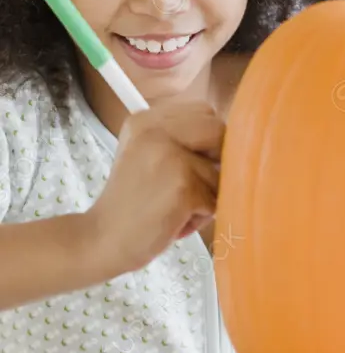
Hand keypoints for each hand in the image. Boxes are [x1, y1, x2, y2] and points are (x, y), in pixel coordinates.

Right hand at [85, 99, 224, 276]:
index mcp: (146, 120)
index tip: (191, 166)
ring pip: (220, 172)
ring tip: (174, 210)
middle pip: (218, 132)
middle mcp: (156, 130)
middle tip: (189, 188)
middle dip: (214, 163)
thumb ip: (180, 141)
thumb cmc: (132, 205)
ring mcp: (171, 156)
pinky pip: (215, 200)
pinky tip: (173, 222)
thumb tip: (232, 141)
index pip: (204, 113)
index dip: (208, 142)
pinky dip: (201, 217)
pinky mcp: (183, 186)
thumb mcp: (147, 157)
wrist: (103, 240)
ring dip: (206, 197)